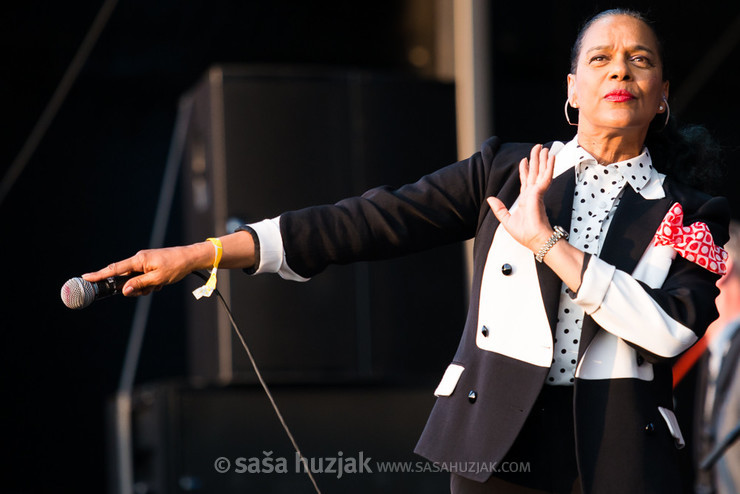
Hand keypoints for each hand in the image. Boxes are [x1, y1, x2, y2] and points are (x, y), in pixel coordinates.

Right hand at [82, 242, 213, 296]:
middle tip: (148, 289)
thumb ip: (139, 284)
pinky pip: (144, 278)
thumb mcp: (158, 279)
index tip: (85, 277)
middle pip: (126, 278)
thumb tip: (124, 290)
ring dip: (145, 287)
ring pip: (137, 280)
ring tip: (159, 285)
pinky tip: (161, 283)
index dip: (100, 274)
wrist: (190, 258)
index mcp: (139, 260)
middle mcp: (139, 259)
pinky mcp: (150, 265)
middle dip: (135, 288)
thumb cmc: (176, 266)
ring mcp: (145, 262)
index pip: (115, 269)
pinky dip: (151, 284)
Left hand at [486, 144, 555, 252]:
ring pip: (540, 171)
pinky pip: (545, 177)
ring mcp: (537, 193)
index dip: (524, 169)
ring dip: (542, 159)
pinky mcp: (540, 193)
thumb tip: (490, 199)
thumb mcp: (506, 220)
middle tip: (537, 147)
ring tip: (544, 148)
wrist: (534, 240)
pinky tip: (551, 157)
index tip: (524, 160)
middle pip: (534, 172)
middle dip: (535, 159)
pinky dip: (548, 167)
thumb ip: (499, 209)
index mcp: (525, 199)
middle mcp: (532, 194)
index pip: (525, 181)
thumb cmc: (525, 234)